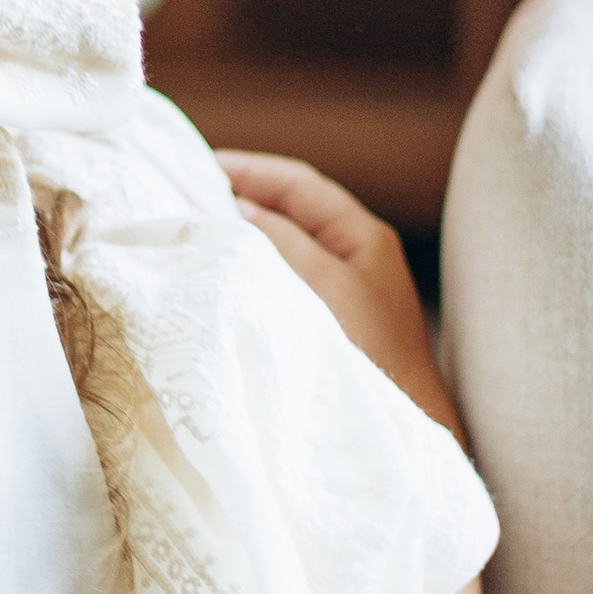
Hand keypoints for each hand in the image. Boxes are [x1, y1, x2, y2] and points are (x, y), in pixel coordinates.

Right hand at [218, 151, 461, 439]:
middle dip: (241, 202)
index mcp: (363, 236)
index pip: (298, 184)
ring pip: (284, 252)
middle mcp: (356, 259)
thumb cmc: (369, 353)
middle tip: (185, 197)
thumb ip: (279, 240)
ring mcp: (344, 295)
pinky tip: (223, 287)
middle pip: (290, 214)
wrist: (407, 428)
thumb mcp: (321, 284)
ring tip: (195, 237)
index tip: (197, 165)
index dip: (248, 170)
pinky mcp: (329, 329)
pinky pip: (284, 286)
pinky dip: (253, 276)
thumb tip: (237, 207)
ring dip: (244, 242)